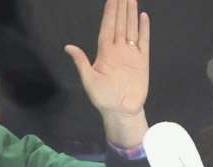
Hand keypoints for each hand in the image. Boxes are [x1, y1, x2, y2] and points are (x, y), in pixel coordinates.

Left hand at [64, 0, 149, 145]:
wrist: (121, 110)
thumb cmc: (102, 98)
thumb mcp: (88, 80)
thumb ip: (81, 62)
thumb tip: (68, 47)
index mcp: (104, 53)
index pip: (107, 28)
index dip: (109, 13)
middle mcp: (118, 50)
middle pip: (120, 24)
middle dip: (121, 8)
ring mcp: (131, 54)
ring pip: (131, 29)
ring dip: (132, 14)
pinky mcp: (142, 60)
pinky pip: (144, 41)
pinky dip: (144, 29)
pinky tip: (143, 17)